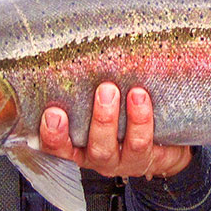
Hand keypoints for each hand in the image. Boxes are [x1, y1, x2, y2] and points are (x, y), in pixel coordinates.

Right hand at [39, 82, 192, 178]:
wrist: (150, 144)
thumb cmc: (110, 118)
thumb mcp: (87, 106)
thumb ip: (79, 89)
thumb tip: (70, 52)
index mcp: (79, 147)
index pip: (59, 148)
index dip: (54, 135)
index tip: (54, 113)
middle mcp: (102, 156)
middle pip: (98, 147)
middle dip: (102, 119)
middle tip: (106, 90)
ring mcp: (129, 158)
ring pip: (133, 144)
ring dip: (136, 118)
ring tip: (136, 93)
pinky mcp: (154, 156)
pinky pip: (157, 142)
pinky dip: (153, 121)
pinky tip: (150, 101)